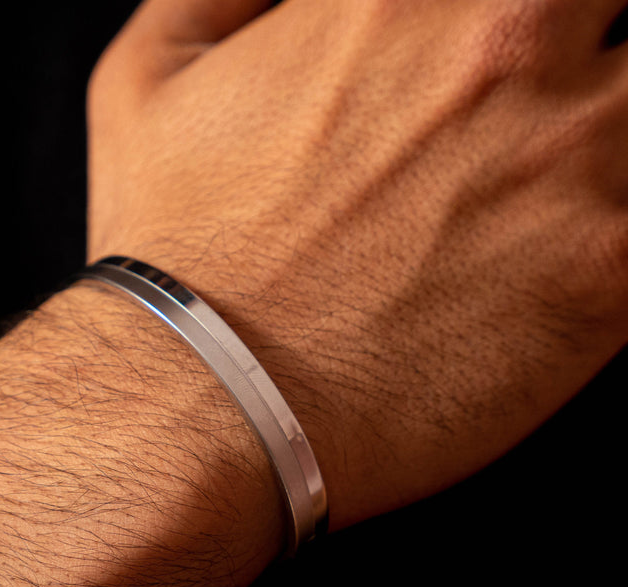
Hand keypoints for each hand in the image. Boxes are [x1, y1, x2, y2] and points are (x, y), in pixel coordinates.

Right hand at [87, 0, 627, 528]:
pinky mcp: (608, 280)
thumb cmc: (174, 254)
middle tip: (548, 99)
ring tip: (552, 182)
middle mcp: (506, 51)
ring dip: (619, 133)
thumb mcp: (151, 79)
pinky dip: (627, 225)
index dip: (522, 13)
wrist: (203, 400)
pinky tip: (577, 245)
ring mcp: (576, 163)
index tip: (510, 38)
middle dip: (588, 40)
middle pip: (613, 1)